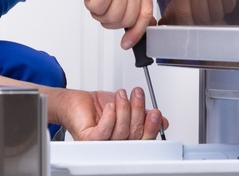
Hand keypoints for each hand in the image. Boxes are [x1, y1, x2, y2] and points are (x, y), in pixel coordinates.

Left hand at [53, 87, 167, 140]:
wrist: (76, 101)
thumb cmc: (98, 106)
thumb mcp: (127, 107)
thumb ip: (144, 114)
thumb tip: (162, 120)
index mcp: (126, 139)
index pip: (144, 139)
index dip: (152, 127)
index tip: (156, 113)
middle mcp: (114, 145)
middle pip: (134, 134)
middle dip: (138, 111)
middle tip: (138, 94)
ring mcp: (101, 144)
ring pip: (121, 132)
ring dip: (124, 109)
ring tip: (121, 95)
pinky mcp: (89, 139)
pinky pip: (104, 131)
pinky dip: (110, 117)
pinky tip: (110, 106)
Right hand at [54, 0, 152, 48]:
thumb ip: (134, 5)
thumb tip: (146, 23)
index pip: (146, 12)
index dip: (136, 31)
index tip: (127, 41)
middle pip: (129, 19)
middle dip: (111, 19)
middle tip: (103, 5)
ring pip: (115, 17)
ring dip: (100, 13)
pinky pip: (100, 10)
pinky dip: (91, 6)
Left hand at [162, 0, 238, 24]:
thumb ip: (177, 3)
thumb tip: (164, 22)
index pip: (182, 12)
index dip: (188, 24)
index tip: (192, 28)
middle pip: (200, 16)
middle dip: (206, 19)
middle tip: (209, 10)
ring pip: (215, 13)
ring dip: (219, 12)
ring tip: (218, 0)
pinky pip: (228, 6)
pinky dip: (229, 5)